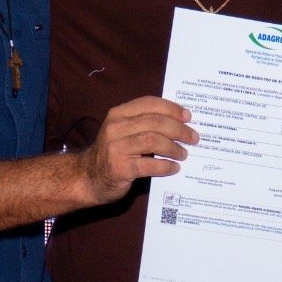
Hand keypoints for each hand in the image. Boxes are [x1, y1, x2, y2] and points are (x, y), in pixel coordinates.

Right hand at [82, 96, 196, 201]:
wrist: (88, 177)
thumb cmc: (114, 152)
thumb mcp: (123, 131)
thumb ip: (145, 124)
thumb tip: (180, 122)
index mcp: (118, 114)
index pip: (149, 103)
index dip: (172, 108)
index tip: (188, 117)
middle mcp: (115, 128)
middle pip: (155, 122)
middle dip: (179, 129)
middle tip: (193, 138)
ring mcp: (115, 148)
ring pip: (153, 141)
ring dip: (173, 147)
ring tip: (184, 153)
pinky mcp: (119, 168)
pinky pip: (148, 164)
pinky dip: (165, 166)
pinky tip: (173, 168)